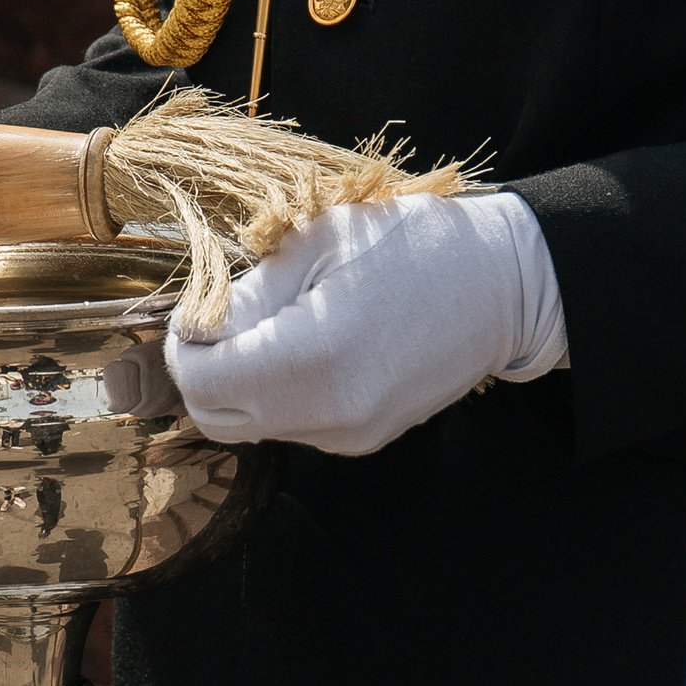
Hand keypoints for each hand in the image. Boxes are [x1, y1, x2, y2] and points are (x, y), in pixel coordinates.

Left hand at [162, 190, 566, 454]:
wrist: (502, 285)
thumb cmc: (410, 245)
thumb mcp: (314, 246)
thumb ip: (244, 298)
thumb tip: (193, 332)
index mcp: (312, 358)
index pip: (199, 383)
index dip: (182, 344)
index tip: (199, 308)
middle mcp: (330, 413)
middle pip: (216, 418)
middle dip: (204, 370)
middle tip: (226, 317)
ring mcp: (349, 435)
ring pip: (251, 426)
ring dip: (242, 383)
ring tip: (278, 326)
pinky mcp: (363, 440)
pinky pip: (292, 427)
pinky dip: (280, 394)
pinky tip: (310, 348)